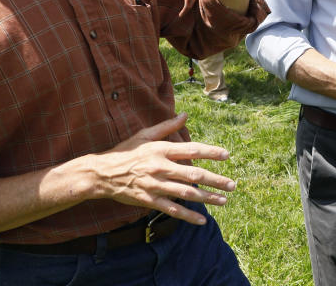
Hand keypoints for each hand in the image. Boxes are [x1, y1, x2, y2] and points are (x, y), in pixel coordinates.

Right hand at [90, 113, 236, 224]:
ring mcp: (155, 185)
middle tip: (233, 184)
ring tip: (224, 200)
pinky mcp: (150, 200)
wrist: (102, 173)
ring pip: (186, 193)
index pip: (191, 149)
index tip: (226, 155)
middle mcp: (160, 167)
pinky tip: (202, 219)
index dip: (210, 152)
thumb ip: (167, 127)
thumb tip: (185, 114)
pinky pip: (173, 209)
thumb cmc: (126, 151)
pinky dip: (188, 215)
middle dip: (215, 180)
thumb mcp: (145, 135)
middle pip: (193, 174)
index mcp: (161, 149)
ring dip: (207, 198)